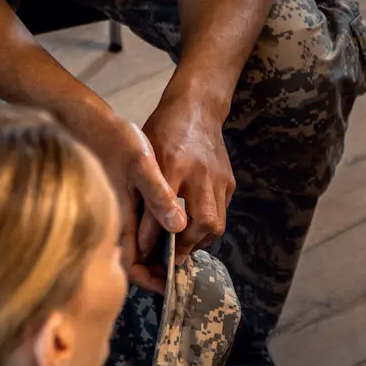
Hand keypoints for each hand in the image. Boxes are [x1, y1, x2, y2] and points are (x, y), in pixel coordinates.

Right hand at [63, 105, 186, 293]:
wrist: (83, 117)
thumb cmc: (111, 139)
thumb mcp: (140, 164)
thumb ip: (158, 195)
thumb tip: (178, 226)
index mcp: (117, 219)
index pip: (129, 264)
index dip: (149, 279)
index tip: (169, 284)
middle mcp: (110, 221)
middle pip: (131, 259)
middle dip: (153, 269)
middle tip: (180, 267)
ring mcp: (110, 212)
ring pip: (131, 245)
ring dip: (152, 252)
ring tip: (178, 250)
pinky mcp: (113, 200)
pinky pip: (130, 227)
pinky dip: (147, 234)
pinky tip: (166, 225)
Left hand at [142, 97, 235, 261]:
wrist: (197, 108)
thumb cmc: (162, 132)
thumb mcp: (144, 155)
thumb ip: (144, 190)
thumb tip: (136, 227)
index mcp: (172, 165)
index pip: (162, 212)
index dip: (152, 238)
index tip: (143, 254)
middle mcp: (199, 174)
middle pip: (201, 224)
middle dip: (185, 246)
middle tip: (169, 258)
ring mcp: (218, 178)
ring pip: (215, 224)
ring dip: (198, 241)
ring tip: (181, 247)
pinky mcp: (228, 182)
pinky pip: (222, 214)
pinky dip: (207, 227)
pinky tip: (193, 229)